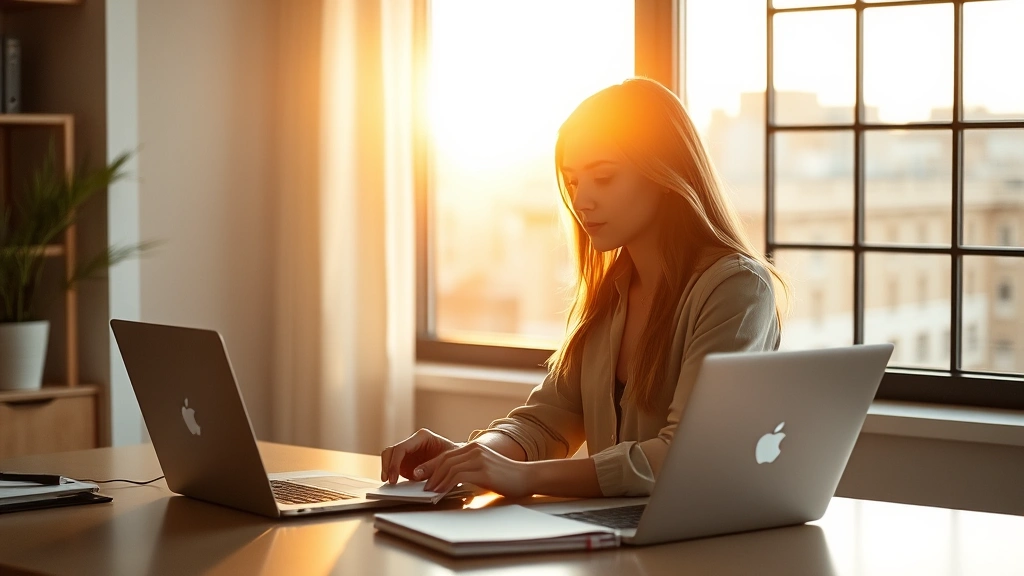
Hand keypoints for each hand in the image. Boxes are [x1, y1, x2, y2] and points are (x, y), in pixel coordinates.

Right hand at [380, 428, 459, 484]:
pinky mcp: (406, 462)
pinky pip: (393, 466)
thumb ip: (431, 467)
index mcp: (422, 437)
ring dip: (386, 470)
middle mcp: (412, 443)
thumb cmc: (455, 457)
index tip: (394, 477)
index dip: (394, 463)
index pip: (402, 448)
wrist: (458, 461)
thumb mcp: (446, 462)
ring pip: (389, 457)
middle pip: (391, 451)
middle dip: (387, 466)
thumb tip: (414, 474)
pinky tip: (393, 485)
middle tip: (388, 481)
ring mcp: (408, 452)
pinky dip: (391, 474)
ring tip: (389, 484)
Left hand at [418, 442, 533, 498]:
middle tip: (421, 484)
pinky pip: (459, 476)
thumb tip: (450, 480)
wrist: (526, 477)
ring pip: (449, 467)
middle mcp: (475, 449)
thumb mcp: (485, 468)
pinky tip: (442, 491)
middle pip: (445, 459)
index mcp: (474, 447)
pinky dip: (446, 484)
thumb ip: (469, 469)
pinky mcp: (484, 470)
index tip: (421, 474)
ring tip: (430, 490)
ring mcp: (479, 459)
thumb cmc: (506, 477)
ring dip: (437, 480)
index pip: (447, 455)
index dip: (432, 465)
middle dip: (430, 472)